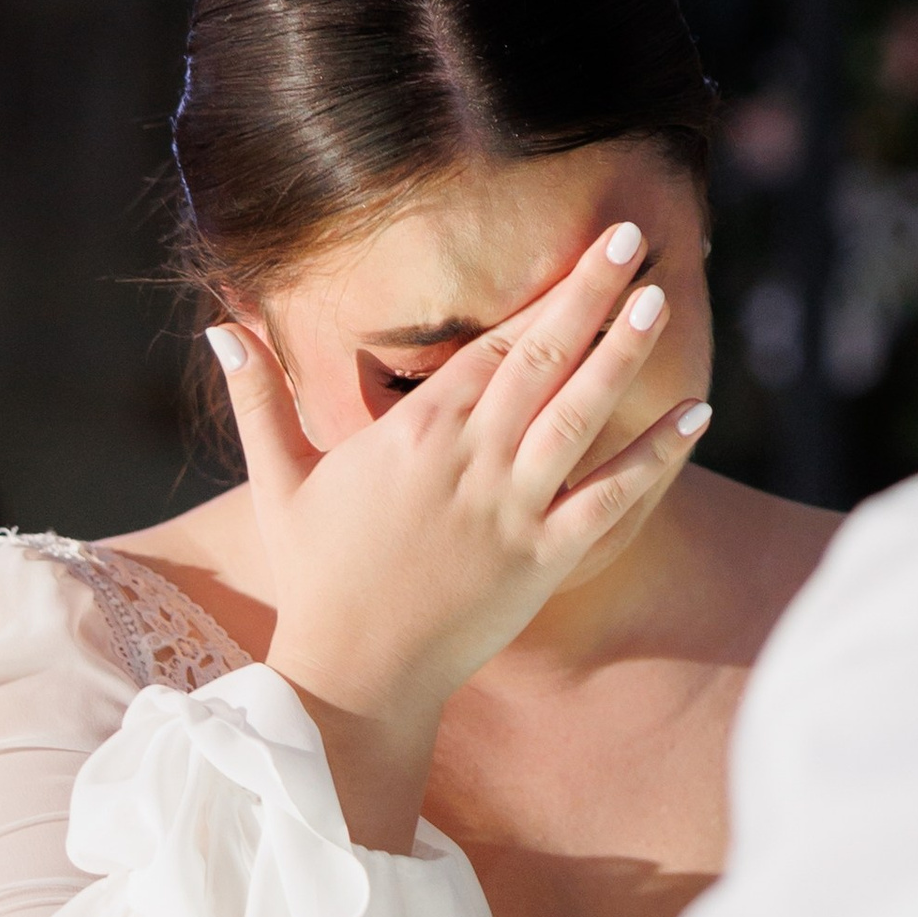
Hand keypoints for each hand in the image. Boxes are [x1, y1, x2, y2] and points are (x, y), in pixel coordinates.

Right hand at [209, 233, 709, 847]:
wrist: (355, 675)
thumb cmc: (317, 580)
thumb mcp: (279, 484)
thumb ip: (259, 400)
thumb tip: (222, 329)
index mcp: (413, 434)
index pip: (489, 348)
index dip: (539, 298)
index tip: (579, 255)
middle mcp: (470, 460)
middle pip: (541, 360)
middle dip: (589, 296)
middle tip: (632, 241)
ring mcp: (512, 509)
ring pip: (580, 415)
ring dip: (622, 354)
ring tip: (658, 300)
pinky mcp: (544, 559)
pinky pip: (613, 497)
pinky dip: (656, 455)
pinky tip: (695, 414)